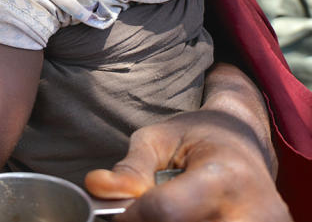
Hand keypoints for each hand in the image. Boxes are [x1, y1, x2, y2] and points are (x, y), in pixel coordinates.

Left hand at [84, 110, 291, 221]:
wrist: (248, 142)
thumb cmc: (198, 136)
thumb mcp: (157, 139)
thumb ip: (130, 168)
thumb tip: (96, 187)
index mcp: (224, 175)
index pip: (164, 212)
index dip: (129, 215)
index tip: (118, 212)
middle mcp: (254, 212)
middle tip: (144, 212)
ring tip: (171, 210)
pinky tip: (186, 216)